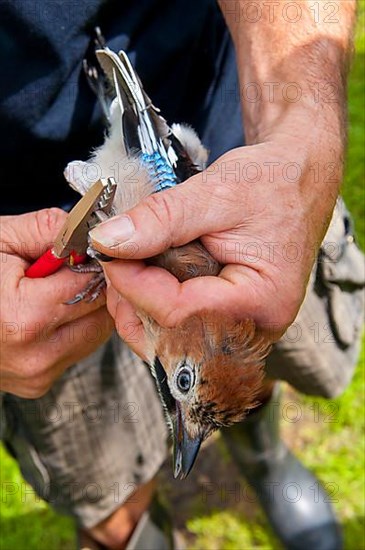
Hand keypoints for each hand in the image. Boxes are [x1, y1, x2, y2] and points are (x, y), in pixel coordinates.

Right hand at [1, 208, 113, 397]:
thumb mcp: (1, 238)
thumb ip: (50, 230)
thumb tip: (87, 233)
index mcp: (23, 318)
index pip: (90, 284)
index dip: (90, 262)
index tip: (82, 252)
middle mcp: (34, 356)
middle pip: (101, 312)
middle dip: (93, 285)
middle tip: (68, 270)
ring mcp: (36, 374)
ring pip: (96, 333)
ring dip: (86, 309)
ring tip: (52, 292)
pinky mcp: (37, 383)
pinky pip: (79, 349)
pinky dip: (73, 328)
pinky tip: (47, 314)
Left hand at [90, 119, 340, 357]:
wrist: (297, 182)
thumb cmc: (271, 183)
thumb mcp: (215, 192)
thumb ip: (160, 218)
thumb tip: (108, 242)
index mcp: (262, 300)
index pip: (179, 314)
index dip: (133, 285)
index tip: (109, 253)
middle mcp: (255, 328)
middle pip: (171, 341)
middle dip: (132, 302)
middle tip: (118, 260)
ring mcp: (243, 330)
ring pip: (171, 343)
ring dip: (139, 307)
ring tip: (135, 265)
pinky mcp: (230, 321)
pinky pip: (181, 331)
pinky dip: (155, 307)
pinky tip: (151, 276)